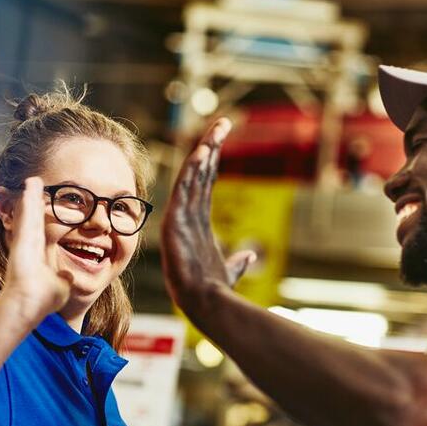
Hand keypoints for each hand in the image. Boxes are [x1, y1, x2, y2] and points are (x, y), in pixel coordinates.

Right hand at [2, 176, 72, 321]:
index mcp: (38, 255)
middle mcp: (29, 247)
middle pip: (32, 219)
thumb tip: (70, 277)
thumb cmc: (43, 301)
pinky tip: (30, 187)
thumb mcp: (61, 286)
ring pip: (27, 215)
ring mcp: (23, 243)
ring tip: (32, 181)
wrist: (30, 306)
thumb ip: (64, 279)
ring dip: (30, 197)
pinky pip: (26, 217)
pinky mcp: (20, 242)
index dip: (45, 218)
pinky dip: (27, 202)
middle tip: (34, 186)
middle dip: (33, 203)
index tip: (46, 207)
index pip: (43, 231)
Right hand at [161, 119, 255, 311]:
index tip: (220, 140)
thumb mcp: (229, 269)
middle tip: (223, 122)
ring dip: (206, 150)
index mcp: (198, 223)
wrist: (204, 302)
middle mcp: (188, 216)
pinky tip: (204, 150)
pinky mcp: (176, 222)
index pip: (205, 184)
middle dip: (211, 146)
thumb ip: (237, 260)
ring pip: (193, 176)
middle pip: (200, 173)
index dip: (212, 161)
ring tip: (218, 128)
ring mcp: (181, 217)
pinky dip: (193, 169)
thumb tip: (250, 254)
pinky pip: (186, 189)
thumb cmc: (212, 290)